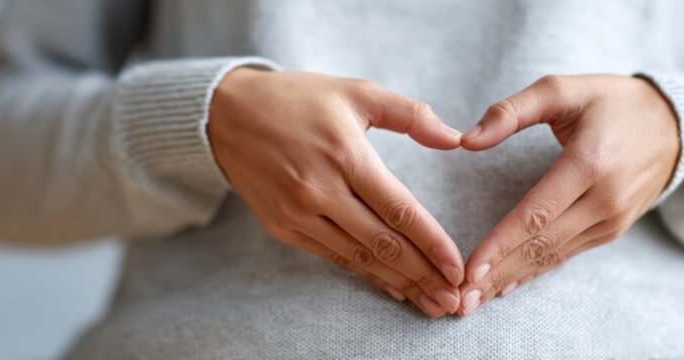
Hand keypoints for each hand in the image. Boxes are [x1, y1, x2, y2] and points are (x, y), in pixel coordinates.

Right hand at [209, 68, 465, 316]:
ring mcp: (297, 212)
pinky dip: (364, 274)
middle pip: (382, 243)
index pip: (398, 209)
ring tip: (429, 301)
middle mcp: (320, 189)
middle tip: (452, 299)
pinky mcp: (281, 226)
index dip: (432, 242)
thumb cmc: (299, 99)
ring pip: (358, 257)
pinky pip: (332, 257)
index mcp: (345, 154)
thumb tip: (454, 138)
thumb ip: (409, 114)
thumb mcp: (356, 92)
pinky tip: (391, 286)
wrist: (226, 114)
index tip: (457, 266)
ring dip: (397, 283)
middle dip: (422, 275)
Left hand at [456, 75, 679, 314]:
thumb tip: (466, 140)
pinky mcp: (612, 230)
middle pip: (541, 244)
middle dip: (498, 274)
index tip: (470, 269)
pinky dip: (534, 272)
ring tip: (474, 301)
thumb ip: (511, 111)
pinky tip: (506, 287)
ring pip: (552, 256)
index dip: (501, 244)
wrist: (675, 125)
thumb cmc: (611, 101)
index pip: (537, 213)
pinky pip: (566, 255)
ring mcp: (612, 220)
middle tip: (460, 300)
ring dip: (511, 279)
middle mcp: (604, 199)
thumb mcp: (562, 89)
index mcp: (590, 163)